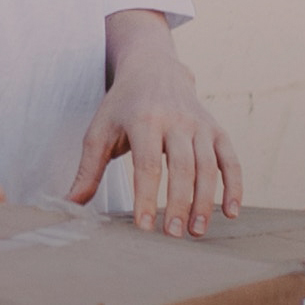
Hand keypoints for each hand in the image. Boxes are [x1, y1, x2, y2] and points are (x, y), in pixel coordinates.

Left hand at [68, 41, 243, 233]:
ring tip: (196, 232)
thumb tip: (70, 204)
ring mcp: (200, 125)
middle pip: (183, 167)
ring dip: (206, 201)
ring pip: (209, 166)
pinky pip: (230, 159)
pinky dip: (235, 185)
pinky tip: (231, 212)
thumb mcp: (99, 131)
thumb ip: (87, 170)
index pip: (147, 164)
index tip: (144, 226)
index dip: (146, 196)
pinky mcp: (217, 130)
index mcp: (144, 120)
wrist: (154, 69)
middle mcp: (176, 120)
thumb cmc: (123, 106)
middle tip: (173, 235)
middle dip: (179, 203)